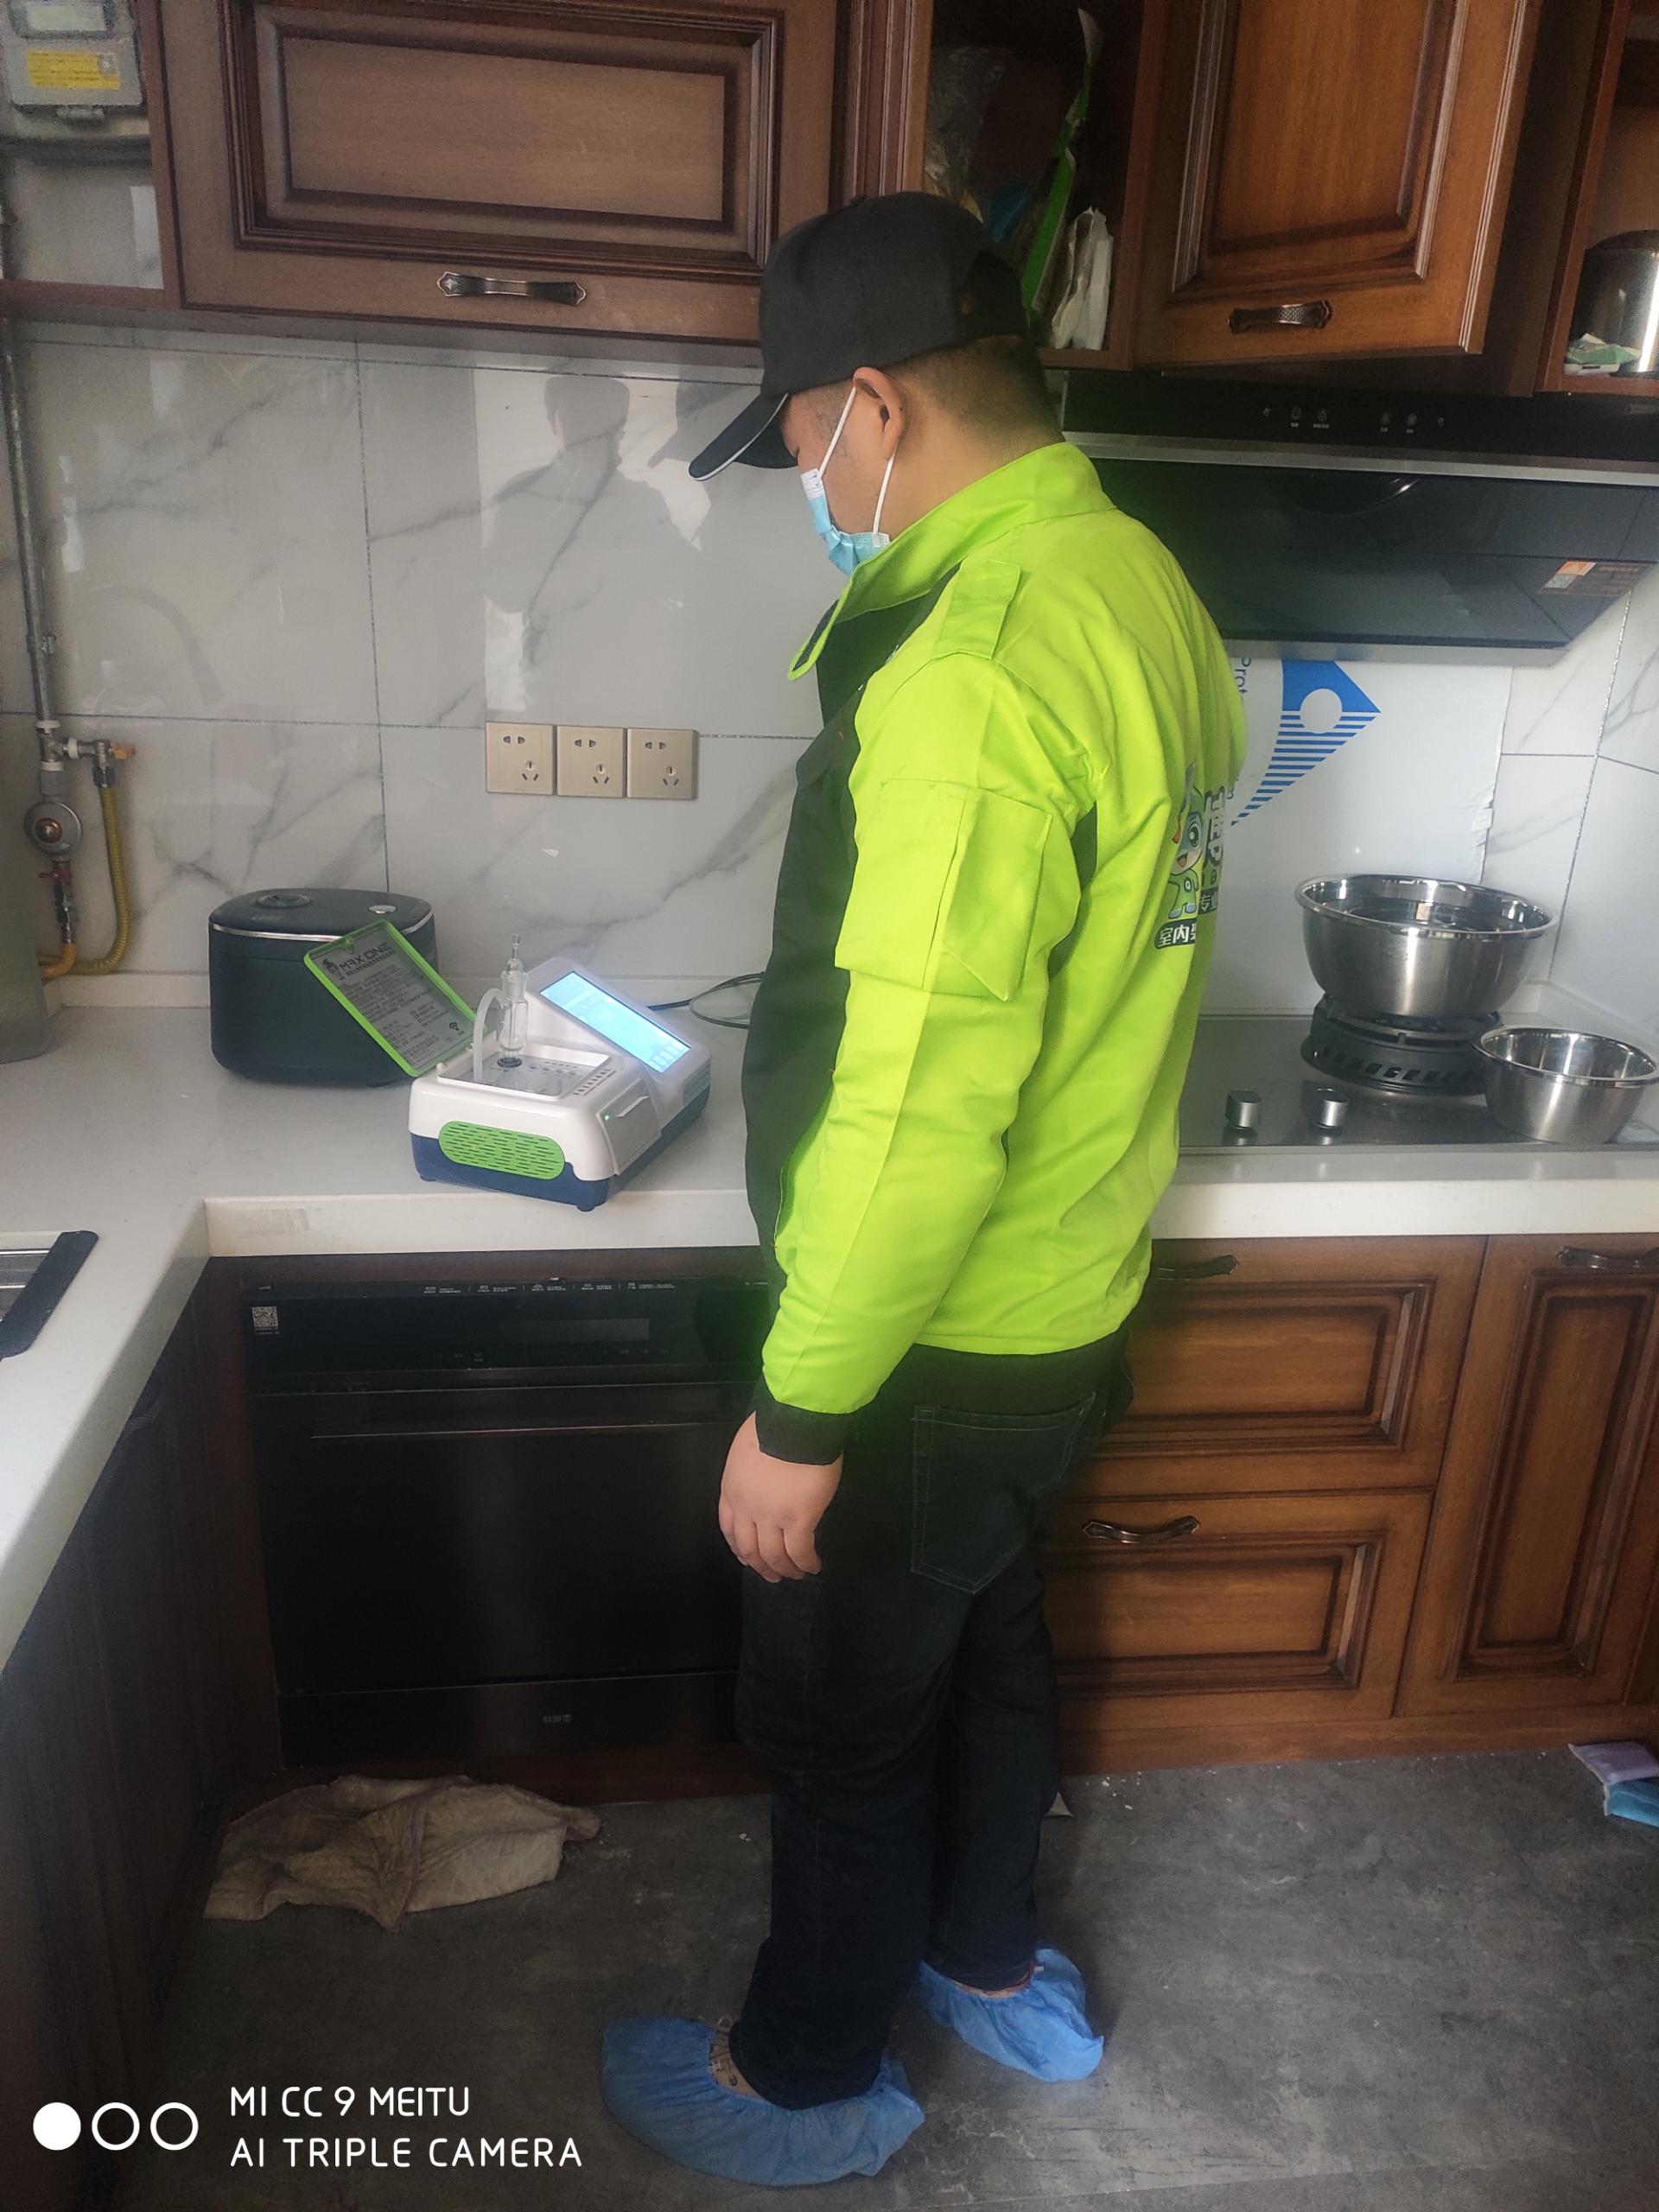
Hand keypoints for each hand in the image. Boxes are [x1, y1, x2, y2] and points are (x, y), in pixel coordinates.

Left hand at [718, 1413, 841, 1581]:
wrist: (794, 1423)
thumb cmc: (773, 1426)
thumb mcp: (746, 1450)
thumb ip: (750, 1471)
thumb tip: (765, 1478)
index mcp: (731, 1489)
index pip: (729, 1528)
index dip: (739, 1547)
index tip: (748, 1557)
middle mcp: (747, 1509)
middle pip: (749, 1548)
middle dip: (761, 1566)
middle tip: (772, 1576)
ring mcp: (772, 1517)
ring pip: (774, 1555)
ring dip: (784, 1569)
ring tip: (795, 1575)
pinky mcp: (799, 1519)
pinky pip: (800, 1551)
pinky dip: (806, 1563)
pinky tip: (813, 1567)